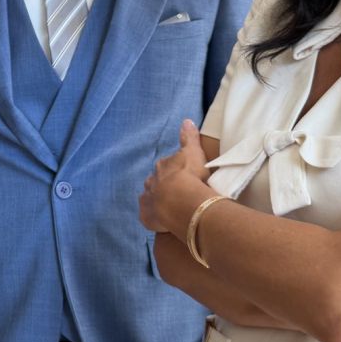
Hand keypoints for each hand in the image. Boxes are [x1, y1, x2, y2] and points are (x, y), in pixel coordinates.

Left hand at [139, 119, 213, 237]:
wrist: (181, 200)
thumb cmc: (190, 175)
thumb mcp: (193, 152)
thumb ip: (189, 137)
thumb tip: (186, 120)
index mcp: (162, 167)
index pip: (166, 167)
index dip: (173, 172)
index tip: (182, 176)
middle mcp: (151, 182)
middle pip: (156, 183)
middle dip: (163, 186)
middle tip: (177, 194)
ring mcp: (147, 200)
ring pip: (150, 198)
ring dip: (158, 201)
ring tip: (170, 208)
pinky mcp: (147, 217)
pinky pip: (149, 217)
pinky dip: (154, 218)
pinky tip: (162, 222)